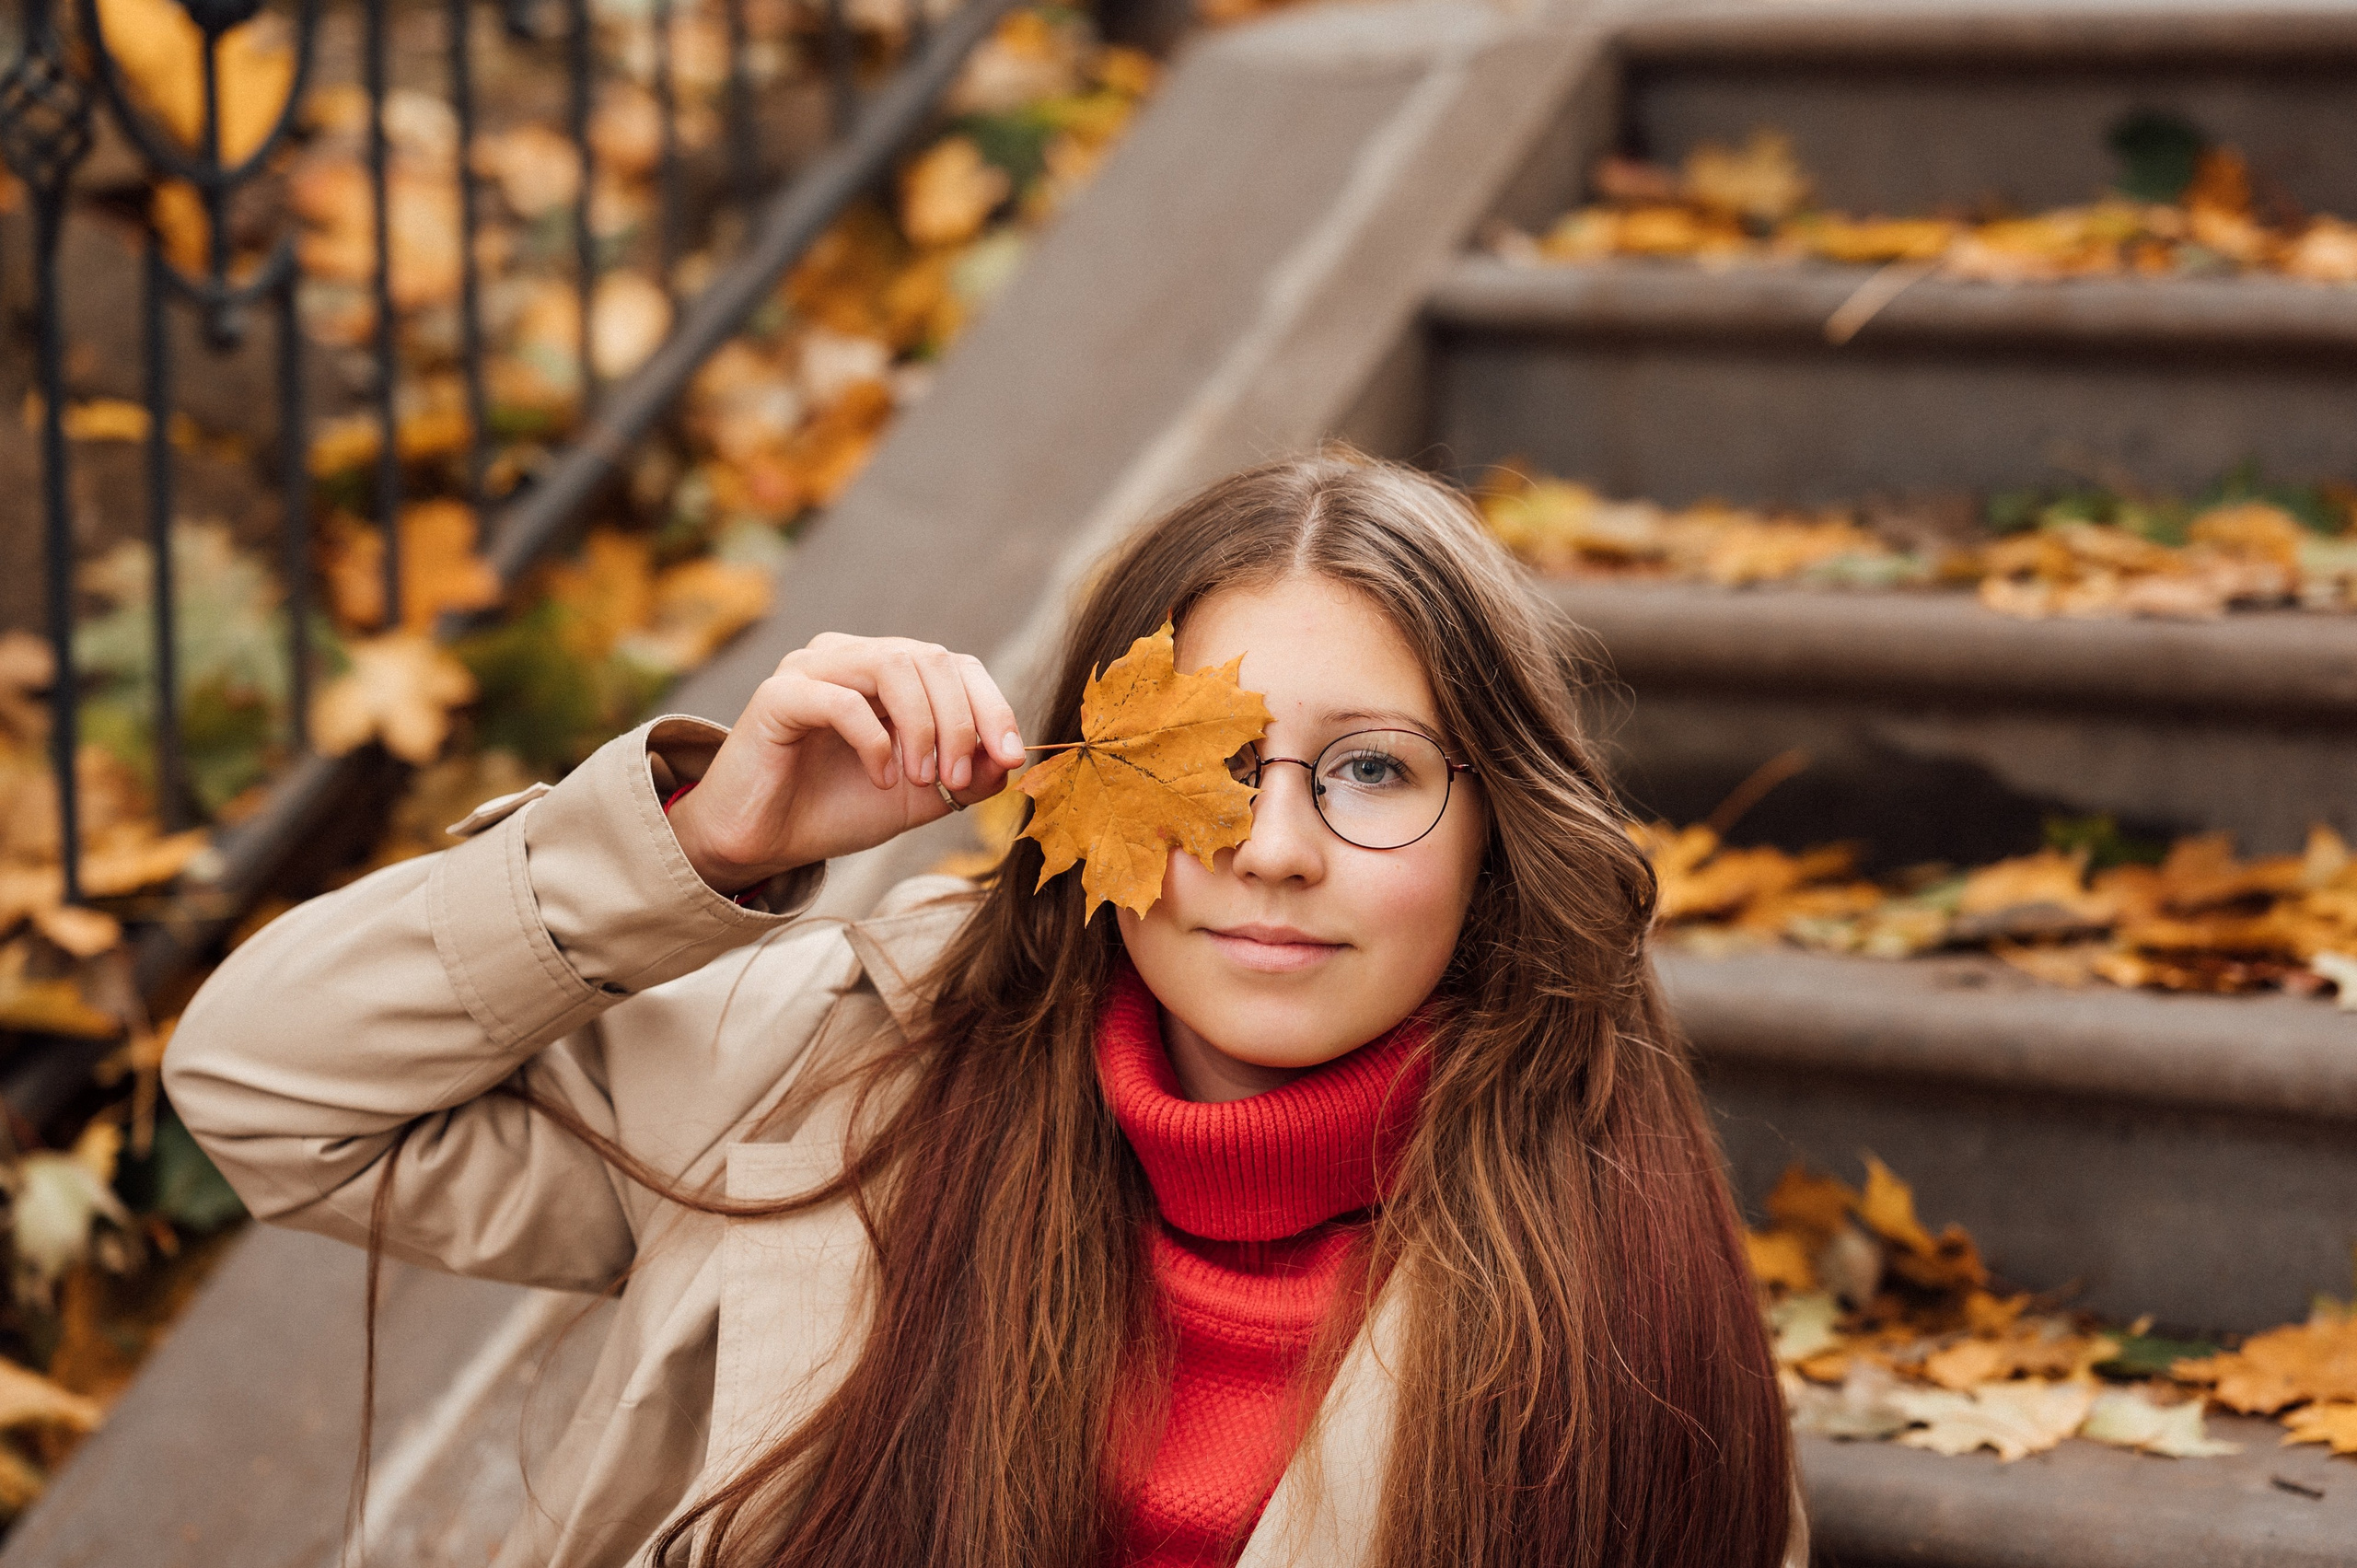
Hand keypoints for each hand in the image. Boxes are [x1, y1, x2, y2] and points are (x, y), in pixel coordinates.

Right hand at [663, 634, 1025, 892]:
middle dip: (961, 721)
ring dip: (924, 726)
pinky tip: (881, 777)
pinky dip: (875, 740)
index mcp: (887, 673)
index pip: (955, 665)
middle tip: (958, 780)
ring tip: (922, 778)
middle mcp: (852, 657)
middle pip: (931, 658)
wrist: (762, 842)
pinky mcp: (779, 695)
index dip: (992, 706)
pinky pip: (842, 700)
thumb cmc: (836, 810)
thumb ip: (966, 777)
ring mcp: (813, 668)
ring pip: (893, 666)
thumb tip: (1011, 759)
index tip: (1010, 757)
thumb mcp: (919, 798)